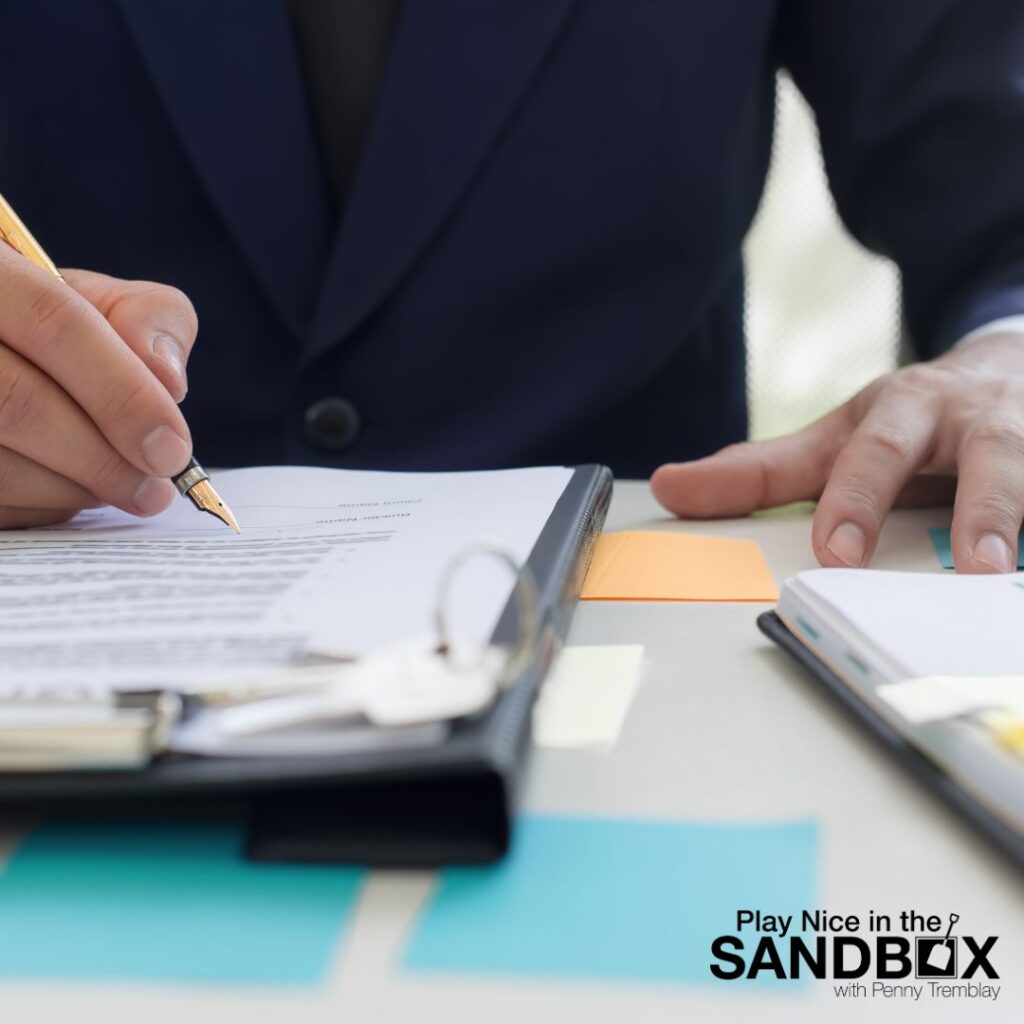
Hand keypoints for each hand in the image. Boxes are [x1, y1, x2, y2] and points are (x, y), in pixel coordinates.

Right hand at [0, 245, 196, 527]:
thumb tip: (168, 381)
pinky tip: (63, 493)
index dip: (124, 394)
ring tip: (117, 489)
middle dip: (104, 459)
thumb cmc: (48, 326)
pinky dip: (36, 507)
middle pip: (18, 401)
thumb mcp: (102, 301)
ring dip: (71, 490)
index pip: (55, 322)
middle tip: (156, 491)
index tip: (173, 450)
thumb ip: (150, 322)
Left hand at [650, 333, 1023, 572]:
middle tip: (875, 557)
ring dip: (1005, 510)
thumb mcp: (838, 438)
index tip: (833, 552)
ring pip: (1013, 462)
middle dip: (915, 499)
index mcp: (892, 413)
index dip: (847, 502)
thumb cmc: (910, 421)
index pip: (858, 456)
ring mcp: (1015, 431)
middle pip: (943, 452)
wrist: (1011, 367)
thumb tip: (670, 487)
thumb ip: (762, 470)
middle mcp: (954, 416)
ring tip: (989, 568)